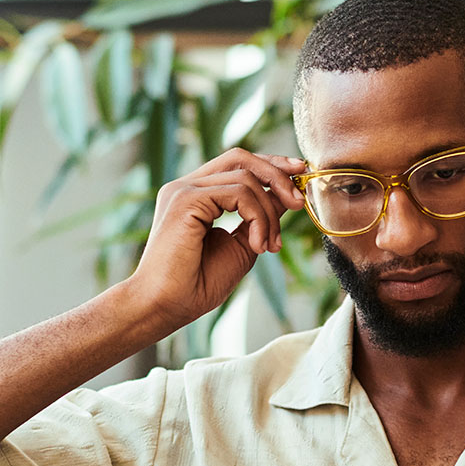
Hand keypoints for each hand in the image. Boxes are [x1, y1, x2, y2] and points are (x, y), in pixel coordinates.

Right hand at [126, 149, 307, 332]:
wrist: (165, 307)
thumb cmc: (197, 285)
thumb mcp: (241, 247)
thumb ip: (259, 219)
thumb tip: (285, 198)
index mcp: (197, 195)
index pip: (237, 164)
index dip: (271, 166)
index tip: (299, 175)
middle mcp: (187, 186)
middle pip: (241, 158)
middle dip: (278, 175)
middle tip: (299, 203)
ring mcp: (183, 189)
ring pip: (245, 178)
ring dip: (269, 213)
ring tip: (270, 246)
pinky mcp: (185, 199)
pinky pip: (238, 193)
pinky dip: (258, 217)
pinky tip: (258, 245)